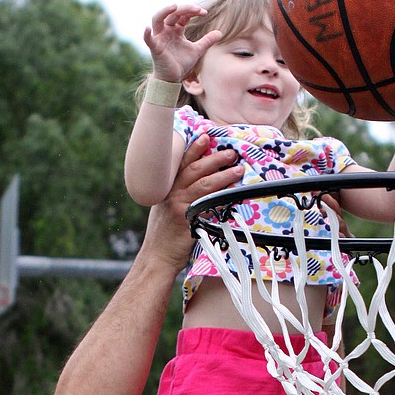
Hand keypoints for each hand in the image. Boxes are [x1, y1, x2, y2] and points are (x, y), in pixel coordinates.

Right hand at [143, 4, 221, 83]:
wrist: (173, 78)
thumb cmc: (181, 63)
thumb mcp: (197, 50)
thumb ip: (207, 41)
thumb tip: (220, 32)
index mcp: (176, 29)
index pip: (183, 15)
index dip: (193, 11)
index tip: (204, 12)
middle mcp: (167, 30)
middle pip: (172, 13)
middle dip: (185, 9)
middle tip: (197, 9)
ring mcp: (159, 38)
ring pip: (157, 19)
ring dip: (164, 11)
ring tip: (174, 6)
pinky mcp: (155, 48)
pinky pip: (148, 39)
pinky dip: (146, 34)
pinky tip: (147, 28)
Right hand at [144, 134, 242, 270]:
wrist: (156, 258)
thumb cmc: (164, 237)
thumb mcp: (167, 210)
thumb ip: (179, 197)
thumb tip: (202, 186)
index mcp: (167, 189)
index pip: (181, 164)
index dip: (194, 149)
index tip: (206, 136)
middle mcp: (171, 193)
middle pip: (194, 170)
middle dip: (214, 159)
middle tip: (231, 152)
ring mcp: (178, 205)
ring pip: (203, 184)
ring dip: (223, 175)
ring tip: (238, 168)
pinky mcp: (186, 219)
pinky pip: (208, 205)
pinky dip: (221, 198)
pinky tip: (234, 194)